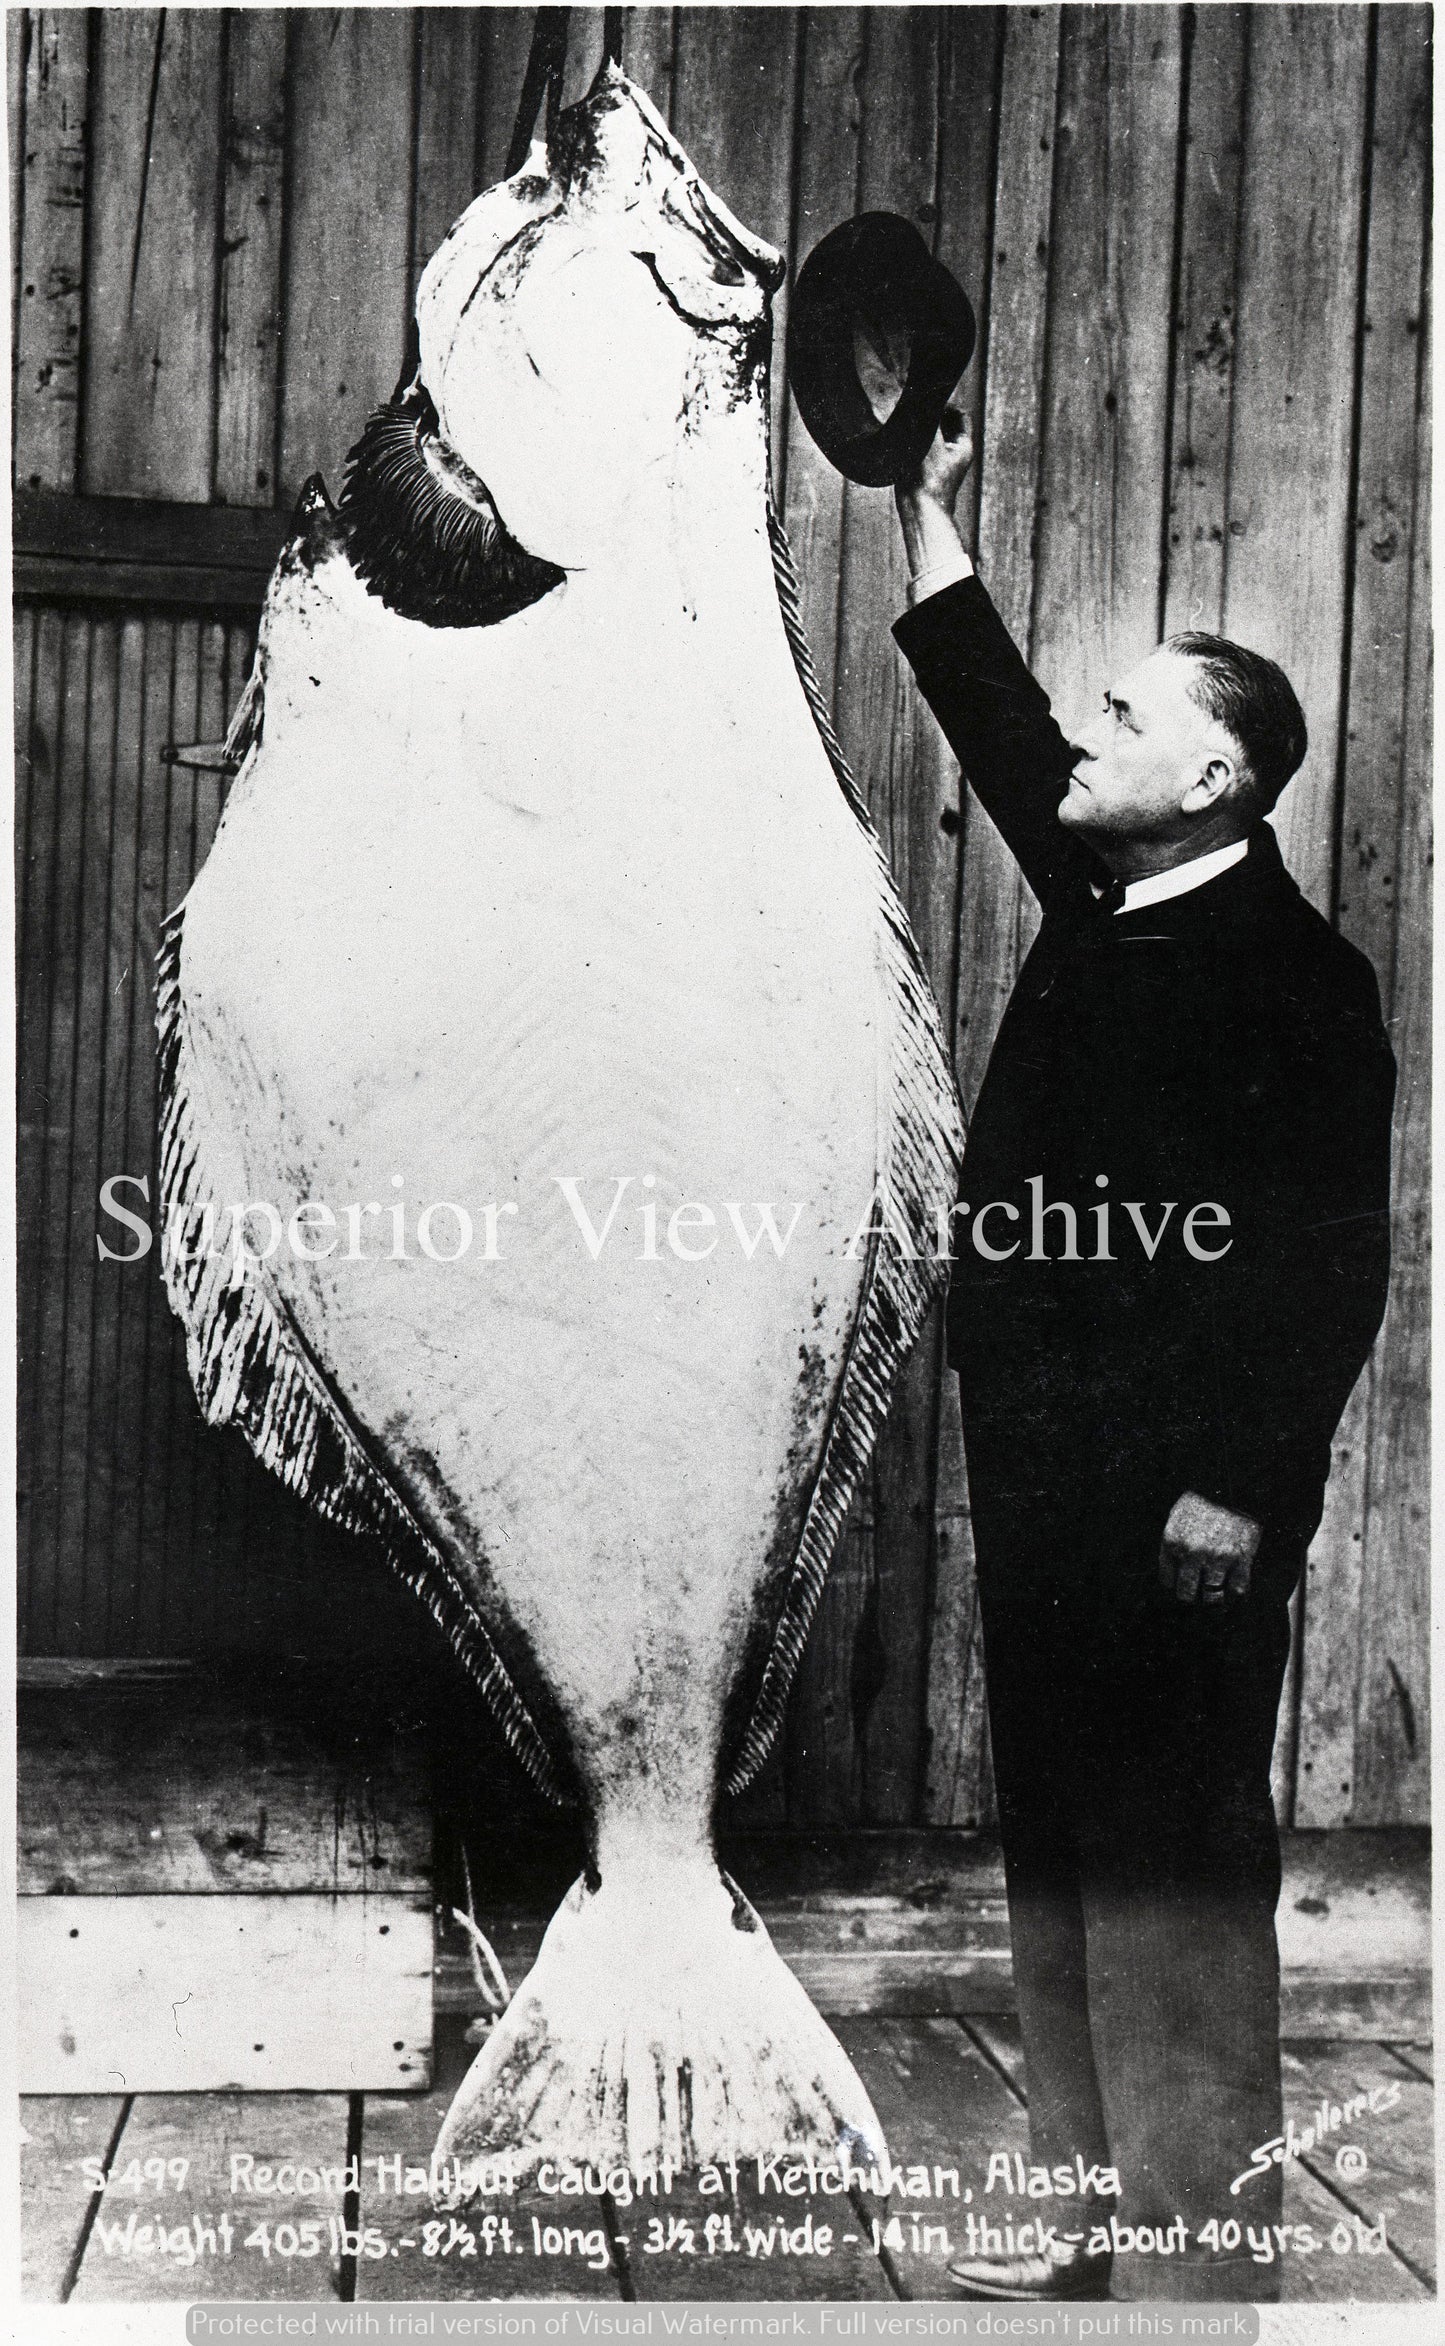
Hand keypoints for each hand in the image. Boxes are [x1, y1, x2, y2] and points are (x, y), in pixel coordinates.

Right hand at [895, 381, 973, 518]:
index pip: (960, 413)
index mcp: (963, 445)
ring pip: (931, 434)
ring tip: (909, 427)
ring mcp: (939, 461)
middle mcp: (954, 452)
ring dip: (920, 427)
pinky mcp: (924, 468)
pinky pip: (920, 446)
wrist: (919, 511)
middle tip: (917, 412)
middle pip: (945, 422)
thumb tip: (923, 399)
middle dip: (931, 415)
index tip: (929, 403)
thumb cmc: (928, 479)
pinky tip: (903, 442)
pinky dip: (913, 440)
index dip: (946, 404)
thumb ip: (929, 418)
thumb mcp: (931, 440)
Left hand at [1158, 1490, 1262, 1605]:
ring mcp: (1218, 1557)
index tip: (1179, 1586)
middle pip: (1187, 1593)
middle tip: (1196, 1596)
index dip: (1174, 1585)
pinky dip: (1235, 1596)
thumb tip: (1172, 1570)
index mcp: (1172, 1542)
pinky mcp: (1241, 1558)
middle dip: (1190, 1596)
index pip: (1167, 1580)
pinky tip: (1232, 1594)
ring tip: (1214, 1598)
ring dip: (1213, 1600)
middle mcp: (1192, 1553)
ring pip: (1212, 1596)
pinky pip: (1238, 1590)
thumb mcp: (1176, 1517)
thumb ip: (1172, 1543)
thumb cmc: (1201, 1502)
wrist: (1231, 1486)